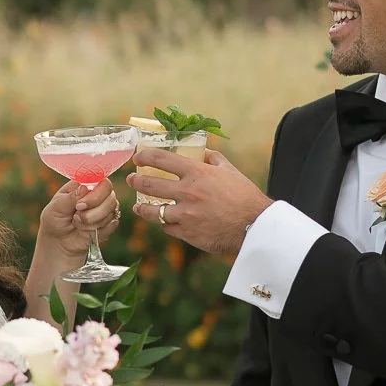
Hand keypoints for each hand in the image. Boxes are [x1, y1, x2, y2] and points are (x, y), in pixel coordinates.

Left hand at [35, 179, 120, 269]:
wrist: (57, 241)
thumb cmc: (55, 219)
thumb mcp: (57, 207)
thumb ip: (71, 197)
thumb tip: (85, 188)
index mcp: (86, 185)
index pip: (102, 183)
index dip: (95, 195)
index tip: (79, 205)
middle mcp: (99, 194)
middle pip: (111, 197)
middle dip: (94, 211)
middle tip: (77, 216)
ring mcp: (105, 209)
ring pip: (111, 212)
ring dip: (92, 222)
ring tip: (77, 223)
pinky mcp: (109, 223)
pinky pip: (111, 225)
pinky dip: (96, 230)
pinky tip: (85, 231)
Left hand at [129, 146, 270, 258]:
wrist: (254, 226)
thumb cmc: (245, 196)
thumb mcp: (230, 170)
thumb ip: (213, 159)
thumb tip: (202, 152)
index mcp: (197, 173)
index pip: (161, 159)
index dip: (145, 157)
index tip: (138, 158)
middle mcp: (187, 192)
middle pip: (150, 184)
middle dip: (136, 181)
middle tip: (131, 180)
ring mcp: (185, 214)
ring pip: (153, 211)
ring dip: (142, 207)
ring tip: (138, 206)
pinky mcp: (187, 233)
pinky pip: (167, 228)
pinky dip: (165, 224)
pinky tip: (164, 221)